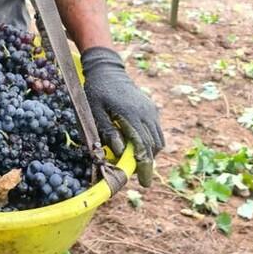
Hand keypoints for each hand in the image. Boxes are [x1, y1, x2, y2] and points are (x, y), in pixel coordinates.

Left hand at [81, 46, 163, 186]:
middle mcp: (146, 114)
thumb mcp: (94, 112)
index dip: (144, 167)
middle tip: (136, 175)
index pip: (143, 147)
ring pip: (158, 140)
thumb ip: (107, 131)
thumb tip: (121, 153)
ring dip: (149, 153)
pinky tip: (137, 145)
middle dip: (147, 163)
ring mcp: (151, 111)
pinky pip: (156, 131)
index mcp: (131, 115)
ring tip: (135, 160)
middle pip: (154, 147)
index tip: (143, 183)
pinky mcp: (152, 109)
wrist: (107, 71)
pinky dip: (150, 143)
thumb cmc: (96, 92)